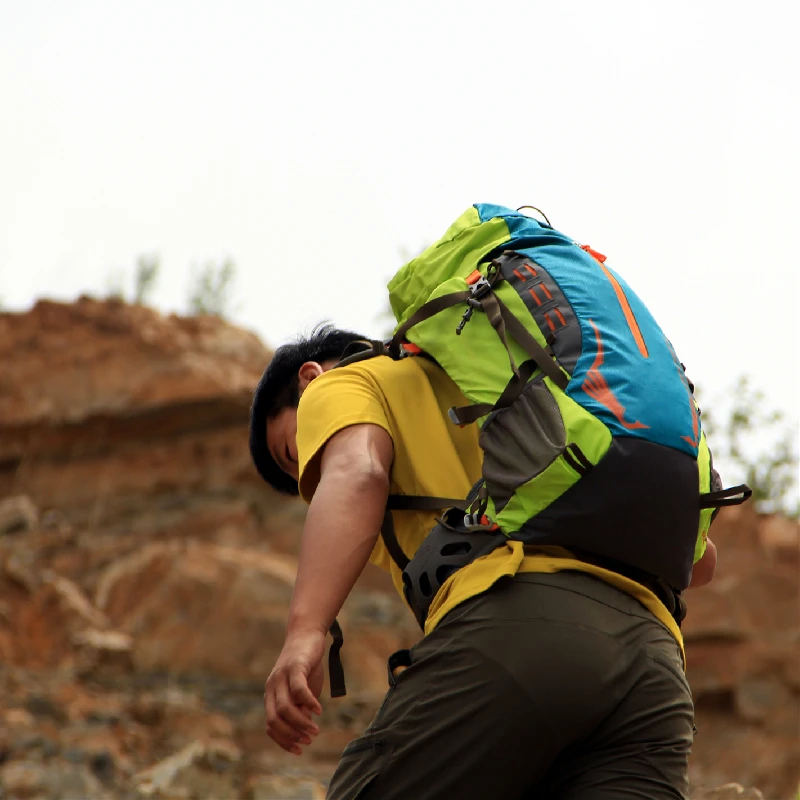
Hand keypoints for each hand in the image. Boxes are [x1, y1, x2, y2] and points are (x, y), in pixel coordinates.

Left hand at [264, 628, 325, 754]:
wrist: (306, 633)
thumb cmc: (306, 664)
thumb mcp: (303, 690)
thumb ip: (301, 707)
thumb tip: (304, 728)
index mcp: (271, 694)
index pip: (270, 725)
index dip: (283, 740)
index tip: (299, 749)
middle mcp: (272, 686)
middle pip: (274, 719)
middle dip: (291, 734)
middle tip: (308, 740)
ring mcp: (281, 676)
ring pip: (284, 707)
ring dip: (300, 723)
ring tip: (315, 730)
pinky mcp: (295, 666)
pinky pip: (298, 689)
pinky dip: (308, 703)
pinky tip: (319, 710)